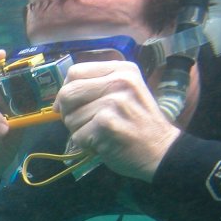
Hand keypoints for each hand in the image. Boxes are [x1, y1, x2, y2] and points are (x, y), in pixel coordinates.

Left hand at [55, 60, 179, 181]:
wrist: (162, 151)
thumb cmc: (138, 123)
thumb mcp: (124, 93)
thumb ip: (96, 88)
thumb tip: (59, 100)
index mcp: (122, 70)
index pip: (75, 72)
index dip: (65, 90)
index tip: (68, 105)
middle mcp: (119, 81)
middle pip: (68, 93)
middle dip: (68, 113)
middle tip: (83, 123)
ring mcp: (114, 102)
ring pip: (70, 117)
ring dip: (79, 131)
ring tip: (101, 133)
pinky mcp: (107, 124)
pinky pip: (77, 136)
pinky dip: (86, 144)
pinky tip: (104, 143)